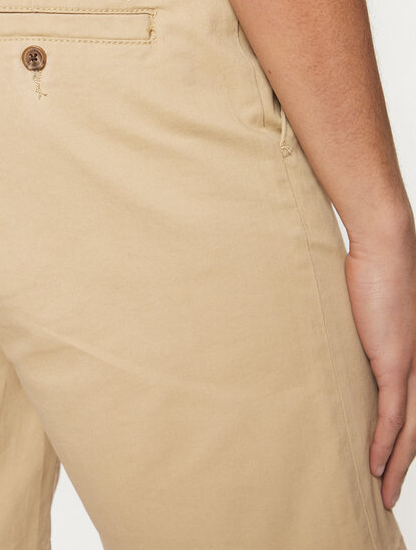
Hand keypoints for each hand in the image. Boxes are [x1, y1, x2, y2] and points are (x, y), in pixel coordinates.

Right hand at [345, 216, 415, 509]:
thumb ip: (358, 333)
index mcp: (410, 356)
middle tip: (388, 494)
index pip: (411, 411)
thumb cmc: (370, 270)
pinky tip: (376, 464)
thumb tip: (334, 345)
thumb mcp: (363, 310)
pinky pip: (393, 414)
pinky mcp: (396, 361)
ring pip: (410, 430)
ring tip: (383, 492)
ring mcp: (410, 365)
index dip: (403, 442)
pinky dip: (385, 443)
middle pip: (416, 430)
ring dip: (397, 465)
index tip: (388, 463)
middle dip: (403, 465)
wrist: (384, 248)